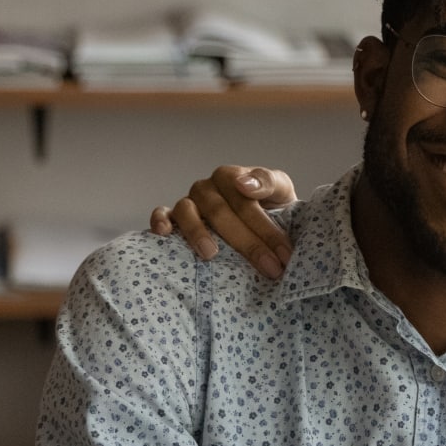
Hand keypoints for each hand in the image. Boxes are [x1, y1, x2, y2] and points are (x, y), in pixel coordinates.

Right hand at [151, 165, 297, 278]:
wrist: (266, 222)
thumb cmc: (272, 208)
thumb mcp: (281, 191)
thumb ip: (269, 183)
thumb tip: (244, 185)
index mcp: (232, 177)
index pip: (245, 200)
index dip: (266, 229)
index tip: (285, 254)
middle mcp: (207, 188)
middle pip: (220, 211)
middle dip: (247, 242)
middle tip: (270, 268)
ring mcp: (189, 202)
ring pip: (187, 212)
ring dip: (198, 232)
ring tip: (211, 254)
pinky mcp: (172, 217)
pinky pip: (161, 214)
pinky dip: (160, 220)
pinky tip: (165, 234)